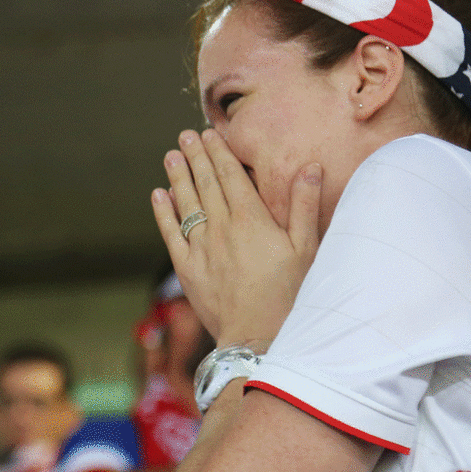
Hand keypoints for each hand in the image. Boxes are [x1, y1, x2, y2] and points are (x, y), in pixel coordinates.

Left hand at [151, 129, 320, 348]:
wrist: (257, 337)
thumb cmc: (289, 295)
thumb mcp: (307, 249)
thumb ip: (305, 206)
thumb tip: (311, 168)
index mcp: (251, 219)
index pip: (230, 175)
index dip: (218, 152)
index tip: (208, 134)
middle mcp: (221, 228)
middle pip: (205, 183)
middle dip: (195, 157)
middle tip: (185, 136)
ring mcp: (201, 248)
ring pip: (186, 204)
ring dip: (177, 177)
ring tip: (171, 156)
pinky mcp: (187, 269)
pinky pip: (171, 234)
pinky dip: (164, 213)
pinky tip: (159, 196)